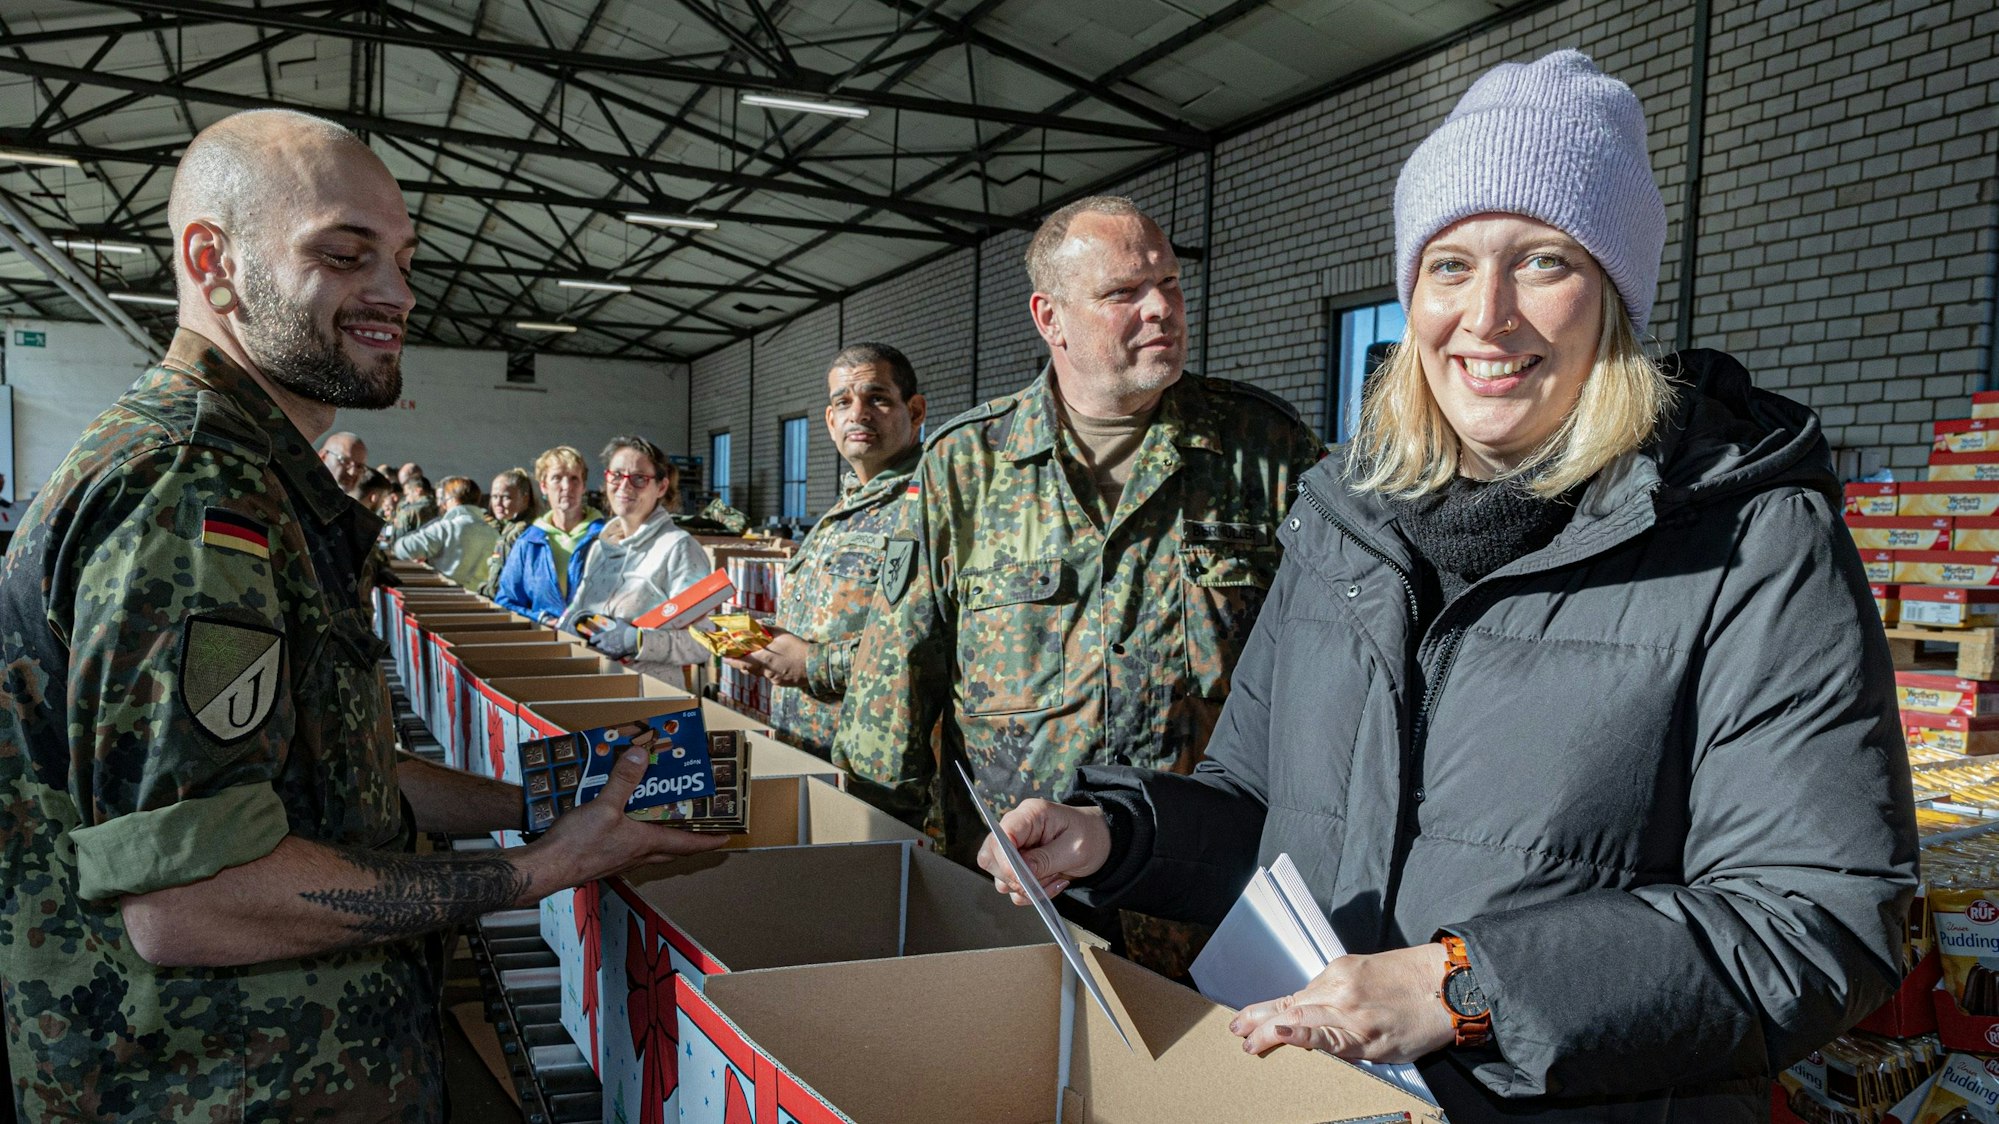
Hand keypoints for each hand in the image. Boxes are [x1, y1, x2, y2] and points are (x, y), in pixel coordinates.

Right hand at [530, 746, 727, 885]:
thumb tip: (641, 754)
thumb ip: (623, 779)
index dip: (709, 839)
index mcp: (645, 843)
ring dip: (662, 837)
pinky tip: (625, 824)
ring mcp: (619, 860)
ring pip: (651, 850)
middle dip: (690, 840)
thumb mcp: (604, 805)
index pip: (687, 843)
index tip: (728, 836)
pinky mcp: (602, 860)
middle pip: (672, 850)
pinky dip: (636, 836)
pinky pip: (629, 848)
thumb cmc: (577, 844)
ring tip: (665, 819)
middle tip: (701, 828)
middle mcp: (636, 855)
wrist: (546, 868)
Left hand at [585, 617, 640, 659]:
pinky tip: (614, 651)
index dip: (593, 639)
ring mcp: (609, 651)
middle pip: (597, 646)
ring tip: (609, 647)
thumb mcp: (621, 623)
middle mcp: (604, 644)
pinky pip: (610, 656)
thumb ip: (617, 621)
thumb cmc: (627, 631)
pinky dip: (611, 654)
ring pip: (603, 651)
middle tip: (603, 642)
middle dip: (599, 644)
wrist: (635, 641)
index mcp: (604, 636)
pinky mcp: (615, 656)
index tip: (594, 639)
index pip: (593, 639)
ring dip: (605, 649)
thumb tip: (617, 618)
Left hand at [724, 626, 808, 686]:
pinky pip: (770, 676)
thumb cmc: (799, 649)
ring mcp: (774, 679)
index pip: (742, 660)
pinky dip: (769, 669)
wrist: (816, 666)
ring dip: (757, 665)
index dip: (731, 659)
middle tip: (734, 658)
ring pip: (760, 672)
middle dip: (740, 663)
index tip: (723, 656)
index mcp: (765, 659)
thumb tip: (756, 624)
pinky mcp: (781, 683)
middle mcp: (766, 671)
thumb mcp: (782, 635)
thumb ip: (767, 630)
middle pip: (748, 669)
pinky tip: (778, 663)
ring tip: (761, 657)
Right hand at [976, 799, 1110, 904]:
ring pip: (1000, 877)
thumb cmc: (1091, 836)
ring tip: (1055, 879)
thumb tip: (1020, 872)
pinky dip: (1031, 894)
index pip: (1001, 834)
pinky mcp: (1018, 866)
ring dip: (1027, 888)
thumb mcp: (1075, 849)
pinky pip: (1013, 888)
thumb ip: (1046, 859)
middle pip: (991, 857)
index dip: (1004, 858)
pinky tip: (1053, 883)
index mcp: (1030, 815)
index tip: (1020, 877)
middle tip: (1042, 880)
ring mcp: (1015, 849)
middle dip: (1015, 877)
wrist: (1101, 842)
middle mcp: (1017, 830)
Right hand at [1229, 943, 1454, 1062]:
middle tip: (1236, 1032)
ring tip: (1248, 1021)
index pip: (1306, 1031)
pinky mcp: (1346, 962)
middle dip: (1259, 1021)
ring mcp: (1343, 975)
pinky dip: (1296, 998)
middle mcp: (1344, 995)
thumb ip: (1346, 1048)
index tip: (1254, 1042)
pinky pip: (1313, 984)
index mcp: (1356, 1024)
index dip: (1276, 1037)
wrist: (1448, 980)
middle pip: (1291, 1008)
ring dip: (1271, 1009)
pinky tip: (1284, 1007)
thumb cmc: (1423, 1023)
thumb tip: (1312, 1046)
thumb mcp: (1388, 1052)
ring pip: (1298, 995)